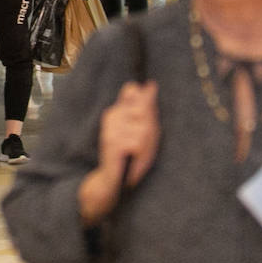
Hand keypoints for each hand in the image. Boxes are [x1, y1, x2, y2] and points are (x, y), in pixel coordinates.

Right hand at [80, 81, 158, 223]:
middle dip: (150, 129)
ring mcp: (110, 128)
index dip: (146, 103)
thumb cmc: (130, 154)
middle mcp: (111, 115)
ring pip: (143, 129)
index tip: (147, 114)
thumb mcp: (143, 130)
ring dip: (146, 145)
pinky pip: (138, 143)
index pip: (134, 91)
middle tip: (143, 145)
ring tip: (137, 154)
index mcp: (117, 109)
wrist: (112, 179)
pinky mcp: (112, 142)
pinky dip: (140, 154)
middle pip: (144, 111)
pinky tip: (132, 158)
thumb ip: (145, 107)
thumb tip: (149, 83)